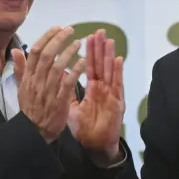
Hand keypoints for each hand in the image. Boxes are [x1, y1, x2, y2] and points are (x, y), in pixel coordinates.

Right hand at [12, 26, 85, 143]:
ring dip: (69, 52)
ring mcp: (47, 92)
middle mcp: (36, 82)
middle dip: (59, 40)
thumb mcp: (21, 88)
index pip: (34, 52)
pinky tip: (83, 62)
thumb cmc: (31, 108)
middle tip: (70, 30)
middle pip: (46, 55)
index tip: (57, 28)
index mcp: (28, 77)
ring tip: (79, 43)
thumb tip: (15, 50)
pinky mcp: (58, 101)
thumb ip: (20, 69)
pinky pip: (67, 83)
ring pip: (57, 67)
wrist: (34, 131)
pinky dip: (75, 71)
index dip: (46, 37)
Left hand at [68, 29, 124, 164]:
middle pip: (101, 65)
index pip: (90, 66)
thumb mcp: (72, 108)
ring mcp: (111, 95)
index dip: (88, 52)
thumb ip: (67, 92)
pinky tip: (118, 60)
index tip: (86, 37)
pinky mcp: (116, 103)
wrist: (95, 146)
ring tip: (109, 40)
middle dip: (100, 48)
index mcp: (93, 89)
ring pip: (110, 71)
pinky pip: (117, 86)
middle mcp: (103, 89)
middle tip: (99, 31)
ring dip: (109, 55)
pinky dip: (117, 73)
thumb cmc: (85, 129)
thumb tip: (60, 77)